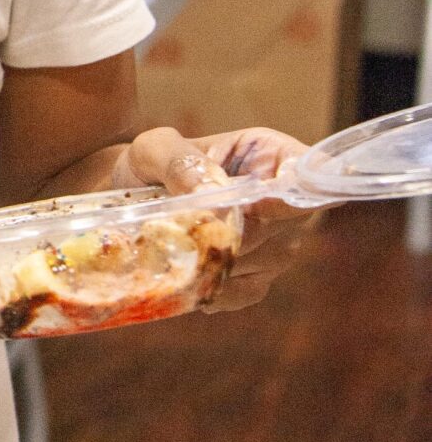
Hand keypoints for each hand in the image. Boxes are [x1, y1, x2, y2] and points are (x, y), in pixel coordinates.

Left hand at [120, 123, 313, 311]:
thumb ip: (180, 162)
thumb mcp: (153, 151)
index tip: (256, 206)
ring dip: (223, 261)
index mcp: (269, 154)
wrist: (131, 201)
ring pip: (269, 260)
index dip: (292, 193)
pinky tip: (189, 278)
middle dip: (236, 233)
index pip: (310, 172)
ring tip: (177, 250)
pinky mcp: (259, 273)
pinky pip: (251, 290)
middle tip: (185, 231)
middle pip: (286, 225)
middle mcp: (284, 198)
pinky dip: (219, 289)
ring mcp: (278, 240)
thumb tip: (212, 188)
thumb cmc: (148, 166)